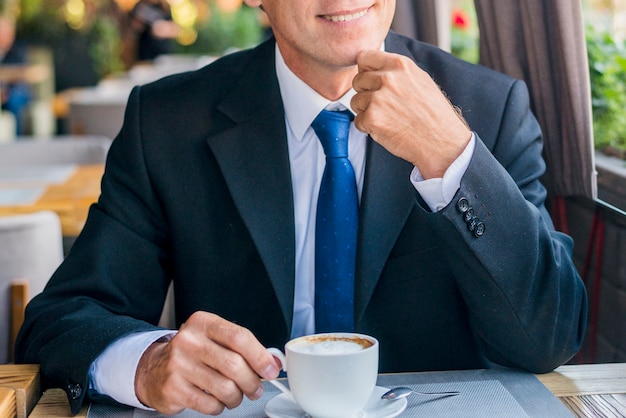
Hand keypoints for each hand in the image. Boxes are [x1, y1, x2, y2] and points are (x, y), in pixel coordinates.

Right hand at [135, 311, 279, 414]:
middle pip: (234, 365)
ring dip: (237, 397)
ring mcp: (178, 364)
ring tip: (235, 395)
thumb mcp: (215, 340)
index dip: (260, 356)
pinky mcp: (173, 388)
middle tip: (256, 388)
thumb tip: (272, 362)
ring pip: (225, 387)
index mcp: (203, 323)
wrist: (154, 368)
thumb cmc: (193, 354)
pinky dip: (220, 406)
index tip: (271, 369)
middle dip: (252, 382)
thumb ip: (243, 348)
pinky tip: (217, 400)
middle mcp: (189, 341)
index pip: (239, 337)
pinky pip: (210, 404)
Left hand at [351, 50, 471, 178]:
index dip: (366, 70)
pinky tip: (387, 128)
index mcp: (400, 65)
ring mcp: (378, 98)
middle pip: (358, 80)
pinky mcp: (372, 118)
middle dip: (366, 93)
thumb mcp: (420, 80)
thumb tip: (374, 66)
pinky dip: (368, 128)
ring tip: (388, 118)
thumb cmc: (433, 114)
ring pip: (356, 101)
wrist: (441, 141)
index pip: (365, 57)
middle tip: (385, 105)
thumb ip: (396, 71)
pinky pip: (358, 121)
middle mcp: (388, 78)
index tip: (372, 81)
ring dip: (366, 111)